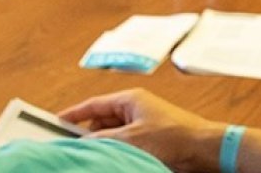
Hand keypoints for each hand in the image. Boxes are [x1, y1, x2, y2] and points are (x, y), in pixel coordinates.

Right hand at [59, 88, 219, 170]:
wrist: (203, 149)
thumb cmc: (174, 136)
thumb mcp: (131, 138)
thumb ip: (103, 139)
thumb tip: (83, 142)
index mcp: (130, 100)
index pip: (94, 104)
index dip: (74, 113)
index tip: (56, 121)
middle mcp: (135, 109)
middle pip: (102, 122)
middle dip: (89, 135)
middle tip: (74, 148)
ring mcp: (143, 124)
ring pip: (113, 135)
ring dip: (104, 146)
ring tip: (95, 157)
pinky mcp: (150, 140)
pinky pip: (125, 144)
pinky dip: (117, 152)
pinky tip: (111, 161)